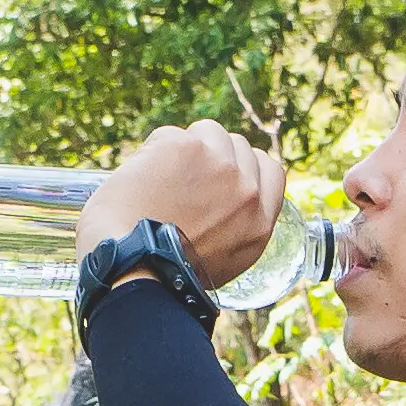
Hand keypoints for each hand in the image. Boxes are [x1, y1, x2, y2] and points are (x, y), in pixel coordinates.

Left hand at [76, 122, 287, 289]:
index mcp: (259, 223)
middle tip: (182, 179)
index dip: (246, 164)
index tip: (225, 170)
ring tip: (160, 179)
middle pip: (237, 146)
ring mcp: (220, 166)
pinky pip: (170, 134)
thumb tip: (222, 203)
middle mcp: (246, 192)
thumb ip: (235, 227)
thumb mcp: (221, 261)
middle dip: (212, 156)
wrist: (135, 271)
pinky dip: (153, 152)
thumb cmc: (165, 273)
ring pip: (207, 133)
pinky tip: (141, 178)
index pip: (270, 170)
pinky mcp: (188, 147)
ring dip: (185, 148)